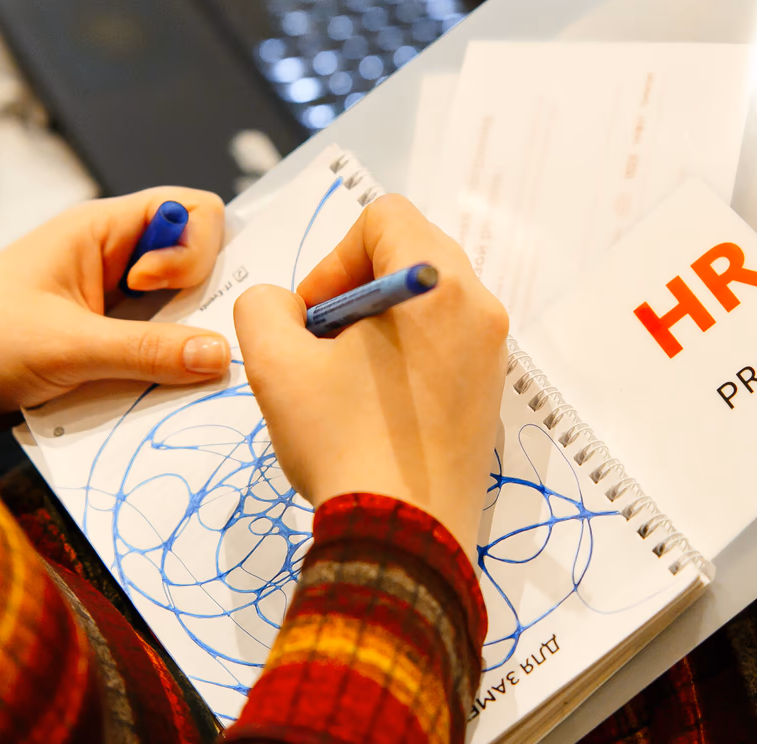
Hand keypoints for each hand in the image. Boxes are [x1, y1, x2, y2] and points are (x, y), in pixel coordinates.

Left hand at [0, 188, 229, 431]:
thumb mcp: (65, 347)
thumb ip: (148, 352)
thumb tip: (225, 356)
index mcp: (101, 230)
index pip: (193, 211)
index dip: (197, 248)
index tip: (158, 290)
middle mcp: (111, 260)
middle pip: (194, 265)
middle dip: (204, 305)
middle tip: (195, 348)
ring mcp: (106, 304)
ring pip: (175, 315)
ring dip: (180, 348)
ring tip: (171, 381)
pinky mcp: (98, 344)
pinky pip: (150, 350)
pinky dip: (158, 373)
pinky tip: (150, 400)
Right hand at [234, 195, 508, 557]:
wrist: (404, 538)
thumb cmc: (345, 445)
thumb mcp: (275, 365)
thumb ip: (263, 308)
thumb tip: (282, 306)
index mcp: (439, 285)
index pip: (386, 217)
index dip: (334, 255)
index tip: (312, 313)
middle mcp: (480, 308)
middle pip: (412, 251)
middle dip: (354, 285)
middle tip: (320, 340)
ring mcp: (492, 353)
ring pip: (427, 300)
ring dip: (377, 321)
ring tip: (342, 377)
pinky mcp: (489, 393)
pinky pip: (444, 342)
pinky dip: (404, 354)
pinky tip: (372, 406)